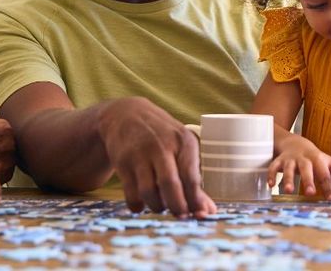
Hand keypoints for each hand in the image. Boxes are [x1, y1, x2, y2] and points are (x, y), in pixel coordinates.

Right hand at [97, 97, 215, 216]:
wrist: (124, 114)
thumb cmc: (161, 136)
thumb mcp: (180, 147)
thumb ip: (193, 179)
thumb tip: (208, 212)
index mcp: (183, 142)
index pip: (191, 178)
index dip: (196, 201)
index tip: (198, 215)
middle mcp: (161, 146)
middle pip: (170, 184)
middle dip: (177, 207)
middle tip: (180, 215)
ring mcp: (139, 153)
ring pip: (148, 191)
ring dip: (157, 206)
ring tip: (160, 206)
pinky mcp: (122, 161)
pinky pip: (130, 193)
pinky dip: (137, 205)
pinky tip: (141, 203)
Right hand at [270, 134, 330, 198]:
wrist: (295, 143)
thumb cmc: (316, 158)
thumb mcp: (330, 163)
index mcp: (318, 160)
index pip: (324, 174)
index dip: (329, 187)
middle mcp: (304, 159)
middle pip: (306, 169)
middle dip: (308, 181)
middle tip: (311, 193)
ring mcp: (290, 160)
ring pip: (288, 168)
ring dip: (288, 179)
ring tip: (288, 191)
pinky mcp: (279, 161)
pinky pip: (273, 167)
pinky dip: (271, 175)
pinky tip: (270, 185)